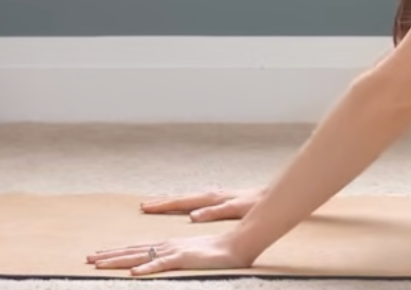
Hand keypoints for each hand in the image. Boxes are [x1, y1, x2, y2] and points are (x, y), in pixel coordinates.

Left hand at [86, 231, 252, 276]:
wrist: (238, 245)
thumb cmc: (218, 254)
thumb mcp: (192, 258)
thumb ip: (177, 261)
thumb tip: (162, 267)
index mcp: (167, 247)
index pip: (136, 250)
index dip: (116, 253)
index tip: (98, 256)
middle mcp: (166, 246)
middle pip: (132, 251)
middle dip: (108, 255)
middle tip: (87, 259)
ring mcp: (173, 252)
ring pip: (140, 256)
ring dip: (118, 260)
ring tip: (98, 264)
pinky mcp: (183, 259)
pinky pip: (161, 265)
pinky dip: (146, 268)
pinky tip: (132, 272)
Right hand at [139, 187, 265, 221]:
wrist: (267, 196)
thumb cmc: (253, 204)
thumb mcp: (234, 209)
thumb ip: (214, 212)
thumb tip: (192, 216)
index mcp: (209, 198)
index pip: (180, 202)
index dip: (163, 206)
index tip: (146, 207)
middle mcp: (209, 195)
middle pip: (179, 199)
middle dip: (161, 202)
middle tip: (143, 205)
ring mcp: (213, 196)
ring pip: (186, 199)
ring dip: (171, 202)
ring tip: (156, 204)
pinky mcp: (218, 199)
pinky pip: (194, 200)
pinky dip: (183, 202)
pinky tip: (183, 204)